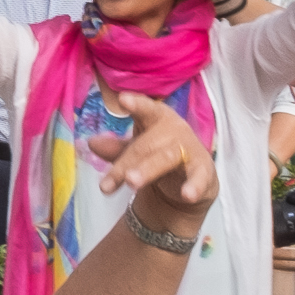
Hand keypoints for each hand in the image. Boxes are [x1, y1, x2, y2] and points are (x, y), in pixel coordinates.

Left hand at [83, 90, 217, 227]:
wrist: (190, 182)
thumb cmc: (159, 155)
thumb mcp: (136, 152)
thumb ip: (116, 149)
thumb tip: (91, 143)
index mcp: (157, 119)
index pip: (146, 110)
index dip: (137, 104)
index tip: (123, 99)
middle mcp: (174, 131)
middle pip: (144, 146)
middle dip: (125, 164)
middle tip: (106, 183)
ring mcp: (190, 150)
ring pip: (165, 159)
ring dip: (147, 170)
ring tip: (131, 182)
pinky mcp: (203, 171)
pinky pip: (198, 178)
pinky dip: (195, 186)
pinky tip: (188, 195)